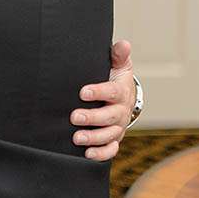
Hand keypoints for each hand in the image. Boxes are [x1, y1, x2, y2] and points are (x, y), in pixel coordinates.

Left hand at [70, 39, 134, 160]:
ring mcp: (118, 126)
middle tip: (74, 117)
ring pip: (109, 135)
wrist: (122, 97)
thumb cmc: (114, 78)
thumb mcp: (118, 66)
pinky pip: (111, 149)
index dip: (99, 92)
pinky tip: (88, 154)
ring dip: (94, 138)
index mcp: (120, 92)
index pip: (113, 92)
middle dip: (93, 118)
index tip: (82, 92)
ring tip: (77, 138)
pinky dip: (101, 153)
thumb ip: (118, 55)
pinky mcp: (114, 139)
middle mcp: (121, 111)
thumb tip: (123, 44)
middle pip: (110, 116)